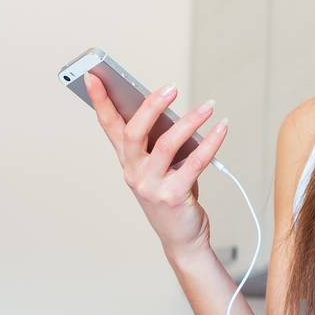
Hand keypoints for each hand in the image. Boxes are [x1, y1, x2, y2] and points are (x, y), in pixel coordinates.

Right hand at [84, 73, 227, 258]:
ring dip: (189, 121)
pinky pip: (195, 163)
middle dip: (151, 106)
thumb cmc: (173, 198)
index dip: (100, 101)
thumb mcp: (161, 169)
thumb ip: (161, 144)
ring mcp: (151, 186)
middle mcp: (134, 173)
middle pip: (134, 132)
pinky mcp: (173, 196)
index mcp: (128, 162)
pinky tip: (221, 129)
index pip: (109, 127)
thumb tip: (174, 113)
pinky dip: (211, 143)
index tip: (94, 76)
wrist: (182, 239)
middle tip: (171, 87)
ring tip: (208, 107)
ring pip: (166, 144)